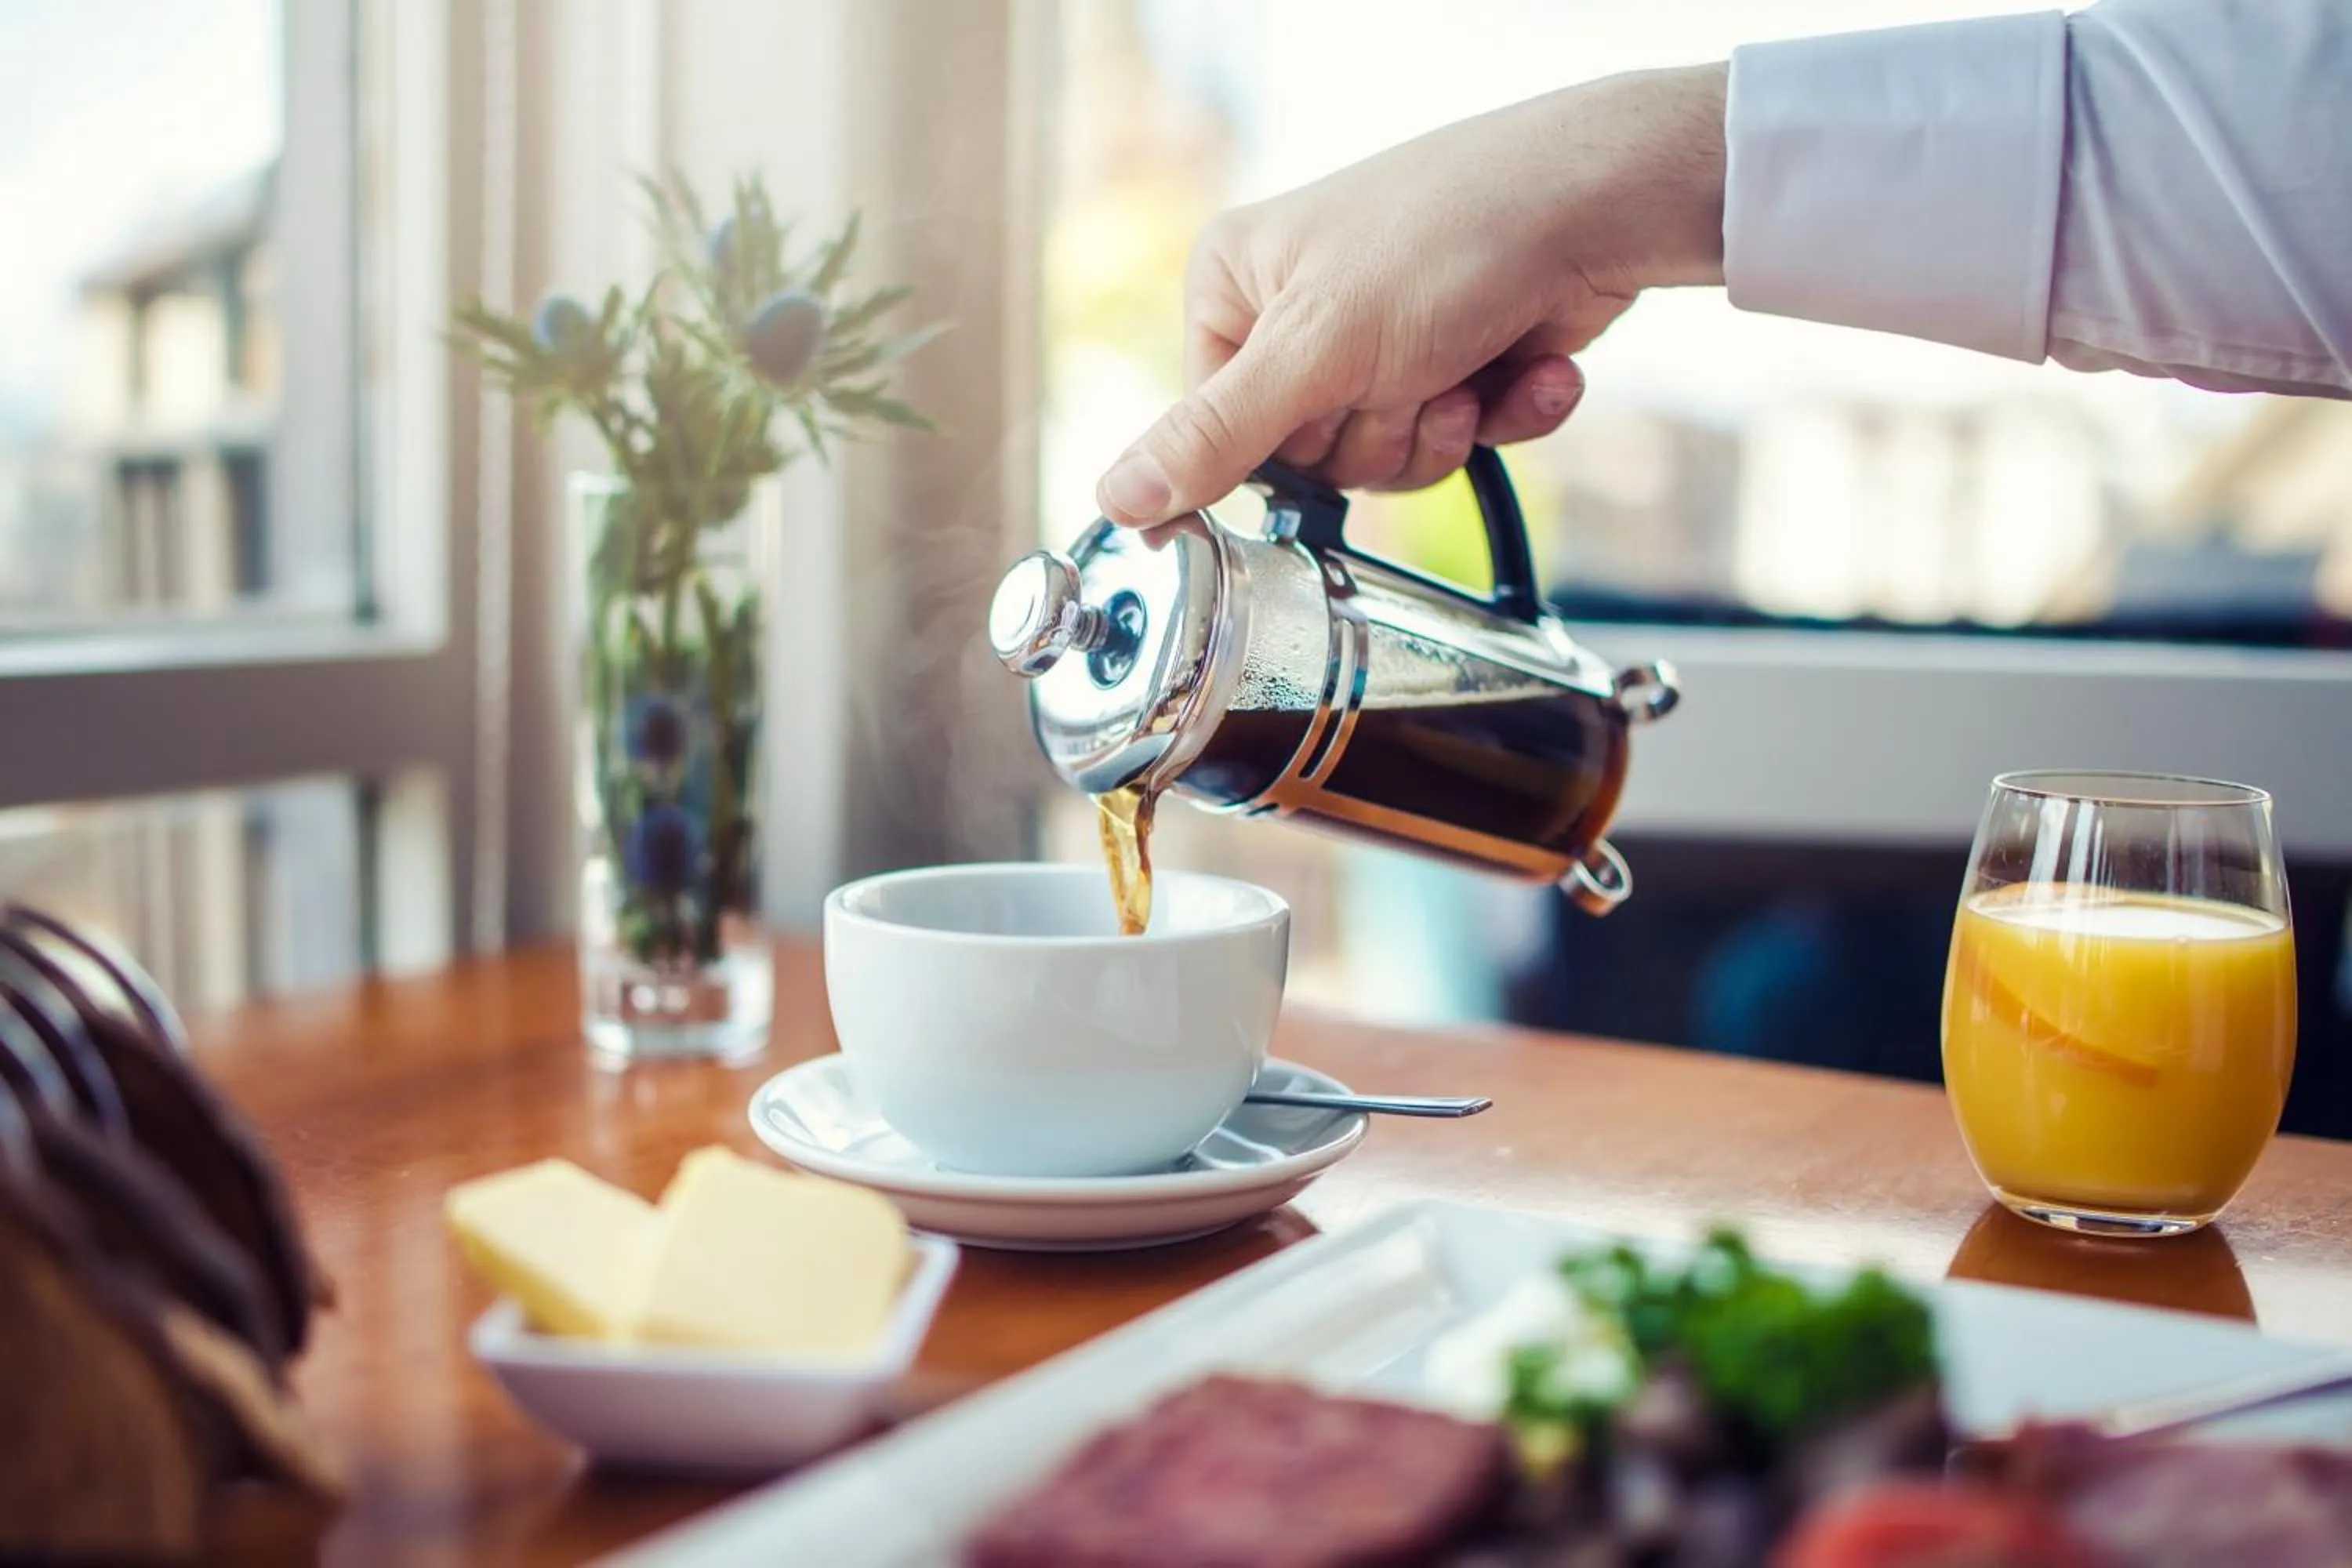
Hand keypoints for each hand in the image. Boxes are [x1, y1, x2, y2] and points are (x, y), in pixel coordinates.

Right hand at [1095, 64, 1727, 525]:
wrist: (1596, 205)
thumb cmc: (1447, 241)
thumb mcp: (1314, 351)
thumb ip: (1213, 437)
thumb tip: (1114, 501)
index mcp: (1233, 290)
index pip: (1222, 435)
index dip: (1290, 444)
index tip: (1332, 402)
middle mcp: (1298, 311)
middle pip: (1311, 458)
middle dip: (1378, 432)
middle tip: (1415, 370)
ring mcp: (1380, 338)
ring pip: (1386, 461)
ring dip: (1443, 428)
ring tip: (1468, 360)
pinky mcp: (1453, 359)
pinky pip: (1458, 442)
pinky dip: (1502, 413)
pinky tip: (1523, 362)